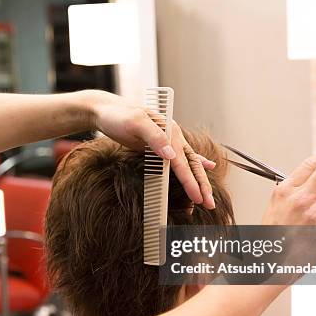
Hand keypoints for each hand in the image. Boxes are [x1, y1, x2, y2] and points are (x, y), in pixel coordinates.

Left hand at [80, 90, 216, 207]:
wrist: (105, 110)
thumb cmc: (118, 116)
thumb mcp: (134, 123)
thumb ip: (154, 137)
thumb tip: (172, 155)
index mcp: (170, 131)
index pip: (183, 162)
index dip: (191, 181)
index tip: (198, 198)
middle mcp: (173, 136)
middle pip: (191, 164)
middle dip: (202, 185)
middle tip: (210, 205)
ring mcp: (167, 141)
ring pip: (188, 164)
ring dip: (198, 181)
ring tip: (206, 198)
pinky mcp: (159, 146)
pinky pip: (180, 158)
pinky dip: (195, 163)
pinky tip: (207, 165)